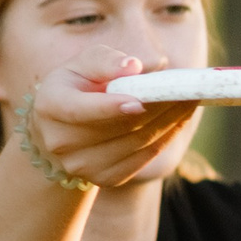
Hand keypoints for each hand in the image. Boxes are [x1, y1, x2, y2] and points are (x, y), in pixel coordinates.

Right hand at [24, 46, 199, 188]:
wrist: (59, 131)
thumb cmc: (75, 87)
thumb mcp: (80, 66)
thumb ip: (103, 61)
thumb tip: (132, 67)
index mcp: (50, 107)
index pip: (81, 110)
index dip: (110, 107)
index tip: (139, 101)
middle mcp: (62, 141)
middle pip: (119, 127)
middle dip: (156, 107)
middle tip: (186, 90)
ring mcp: (84, 165)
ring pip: (137, 143)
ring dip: (169, 121)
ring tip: (190, 100)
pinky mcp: (106, 179)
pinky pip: (144, 158)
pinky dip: (166, 136)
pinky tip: (180, 118)